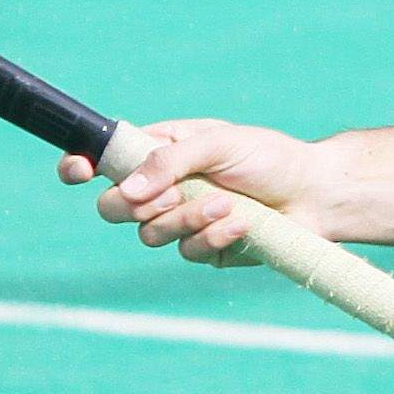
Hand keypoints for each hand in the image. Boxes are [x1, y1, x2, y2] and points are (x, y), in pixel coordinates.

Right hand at [60, 116, 326, 259]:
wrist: (315, 194)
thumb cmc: (269, 157)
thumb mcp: (219, 142)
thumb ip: (170, 161)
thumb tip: (127, 190)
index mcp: (160, 152)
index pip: (105, 160)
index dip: (80, 166)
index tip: (78, 170)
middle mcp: (163, 188)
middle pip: (113, 208)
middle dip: (138, 205)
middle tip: (174, 195)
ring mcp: (180, 221)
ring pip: (148, 234)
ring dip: (186, 219)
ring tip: (227, 203)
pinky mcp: (202, 248)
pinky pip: (186, 251)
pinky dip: (213, 235)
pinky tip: (243, 222)